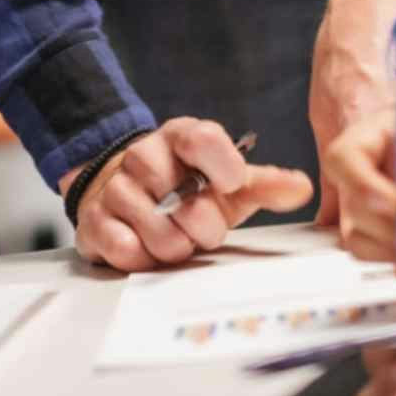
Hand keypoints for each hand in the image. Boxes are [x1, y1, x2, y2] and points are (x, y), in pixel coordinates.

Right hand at [64, 118, 312, 272]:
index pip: (204, 139)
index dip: (224, 167)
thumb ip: (264, 184)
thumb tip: (301, 188)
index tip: (231, 185)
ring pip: (160, 233)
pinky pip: (126, 250)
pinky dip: (144, 258)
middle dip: (204, 226)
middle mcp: (144, 155)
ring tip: (175, 236)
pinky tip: (146, 246)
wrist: (125, 192)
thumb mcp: (227, 182)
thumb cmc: (185, 187)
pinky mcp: (93, 220)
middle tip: (202, 227)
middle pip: (186, 201)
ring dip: (176, 246)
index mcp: (181, 137)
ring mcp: (116, 187)